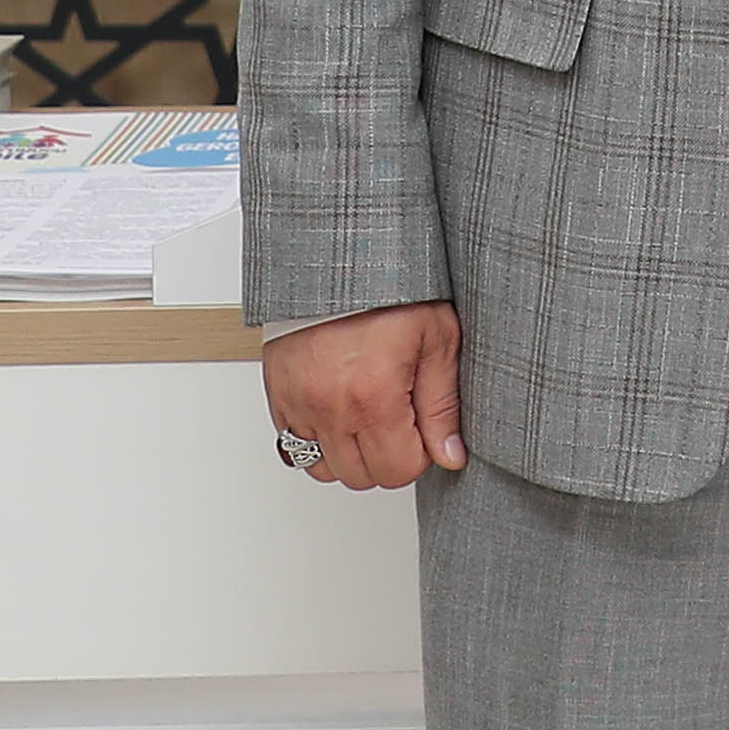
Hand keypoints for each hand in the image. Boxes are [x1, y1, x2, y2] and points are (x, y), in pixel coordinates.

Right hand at [261, 301, 464, 491]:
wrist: (338, 253)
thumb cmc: (388, 288)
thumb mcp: (436, 336)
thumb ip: (443, 404)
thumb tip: (450, 454)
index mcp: (373, 396)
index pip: (399, 471)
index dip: (421, 453)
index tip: (424, 426)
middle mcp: (329, 408)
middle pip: (362, 477)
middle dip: (388, 456)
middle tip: (400, 417)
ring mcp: (298, 405)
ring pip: (325, 470)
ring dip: (351, 454)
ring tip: (370, 415)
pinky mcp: (278, 397)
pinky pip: (294, 448)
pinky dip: (319, 441)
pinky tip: (340, 411)